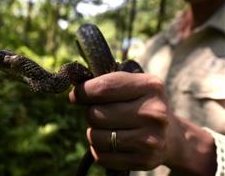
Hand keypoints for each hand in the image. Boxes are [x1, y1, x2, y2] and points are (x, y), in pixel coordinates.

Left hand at [69, 72, 216, 174]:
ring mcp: (150, 139)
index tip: (75, 96)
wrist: (170, 135)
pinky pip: (101, 156)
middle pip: (96, 114)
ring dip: (93, 132)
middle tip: (99, 112)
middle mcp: (154, 112)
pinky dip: (98, 149)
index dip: (82, 92)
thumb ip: (107, 83)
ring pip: (95, 136)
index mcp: (150, 86)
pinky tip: (110, 142)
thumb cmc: (142, 104)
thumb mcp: (133, 85)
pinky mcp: (144, 160)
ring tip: (106, 128)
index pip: (104, 88)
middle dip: (90, 112)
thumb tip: (75, 92)